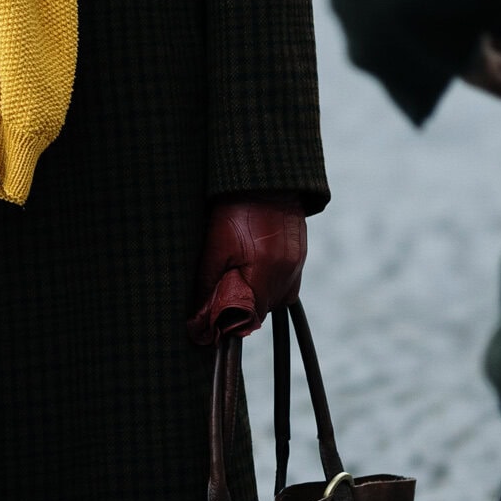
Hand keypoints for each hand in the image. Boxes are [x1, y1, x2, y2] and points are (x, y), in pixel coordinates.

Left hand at [187, 195, 307, 345]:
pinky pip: (288, 282)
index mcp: (267, 272)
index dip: (233, 320)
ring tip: (241, 277)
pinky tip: (256, 267)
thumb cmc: (236, 209)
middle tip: (225, 292)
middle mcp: (288, 272)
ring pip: (278, 297)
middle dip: (245, 307)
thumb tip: (200, 315)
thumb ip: (208, 284)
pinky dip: (271, 282)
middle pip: (266, 309)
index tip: (217, 317)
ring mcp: (298, 263)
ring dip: (259, 295)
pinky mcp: (301, 254)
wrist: (263, 180)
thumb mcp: (215, 246)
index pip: (252, 316)